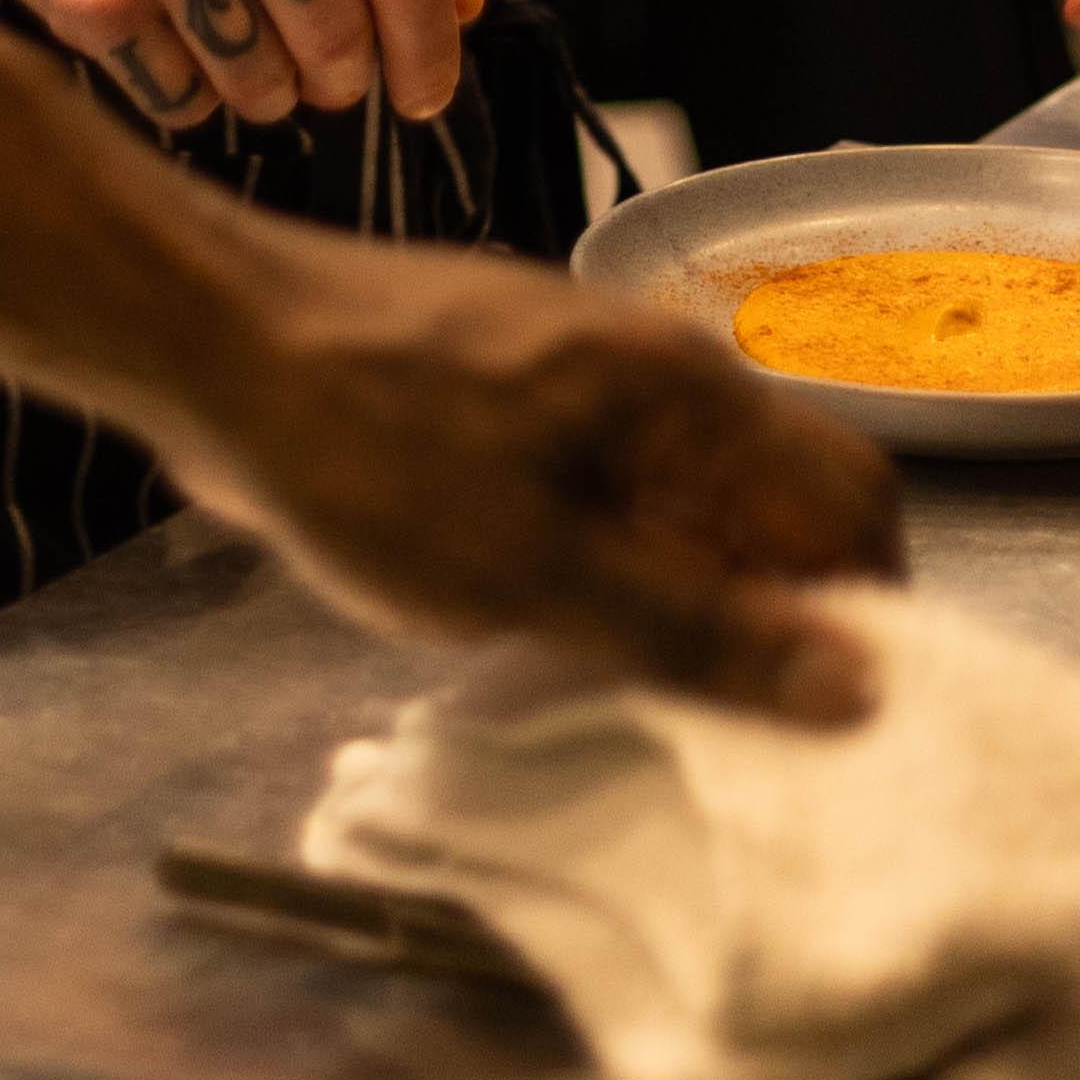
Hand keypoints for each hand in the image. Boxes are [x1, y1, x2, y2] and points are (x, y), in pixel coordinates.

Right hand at [0, 0, 465, 130]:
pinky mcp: (92, 0)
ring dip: (269, 89)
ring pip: (264, 89)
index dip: (432, 48)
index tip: (426, 93)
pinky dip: (195, 92)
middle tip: (321, 62)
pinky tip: (177, 34)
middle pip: (339, 43)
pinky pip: (183, 104)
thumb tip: (463, 7)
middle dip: (342, 74)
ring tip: (242, 35)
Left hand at [192, 220, 900, 724]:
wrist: (216, 341)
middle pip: (776, 503)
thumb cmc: (372, 453)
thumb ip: (699, 633)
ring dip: (684, 598)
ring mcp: (579, 377)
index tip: (829, 729)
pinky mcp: (512, 397)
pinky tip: (550, 629)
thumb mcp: (540, 573)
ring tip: (634, 700)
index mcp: (689, 392)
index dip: (863, 618)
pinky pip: (608, 491)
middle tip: (730, 738)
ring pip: (688, 504)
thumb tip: (858, 685)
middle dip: (773, 618)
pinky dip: (610, 563)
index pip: (853, 500)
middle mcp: (656, 370)